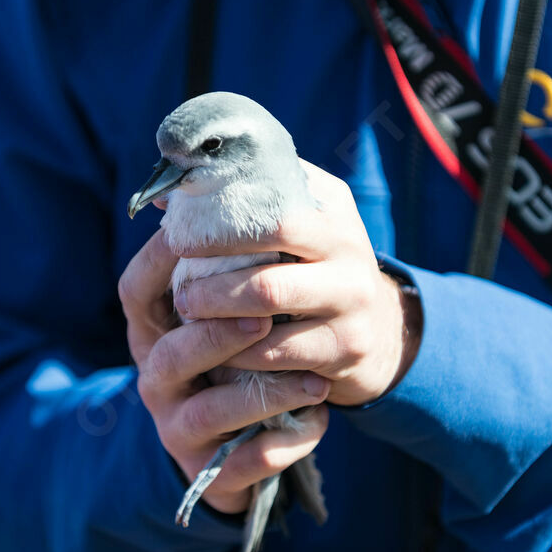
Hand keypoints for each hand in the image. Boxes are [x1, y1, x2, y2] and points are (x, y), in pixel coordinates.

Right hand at [119, 229, 330, 514]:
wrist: (244, 434)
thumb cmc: (241, 344)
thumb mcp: (226, 297)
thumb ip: (229, 245)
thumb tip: (230, 171)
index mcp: (155, 327)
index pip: (136, 289)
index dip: (163, 261)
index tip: (205, 234)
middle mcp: (157, 375)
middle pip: (170, 354)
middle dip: (217, 334)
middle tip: (266, 315)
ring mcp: (178, 426)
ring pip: (208, 413)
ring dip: (264, 395)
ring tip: (317, 380)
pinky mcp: (210, 470)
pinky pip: (244, 464)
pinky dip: (284, 445)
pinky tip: (320, 423)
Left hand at [172, 160, 421, 406]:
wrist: (383, 329)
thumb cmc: (319, 269)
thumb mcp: (299, 226)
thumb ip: (248, 204)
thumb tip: (168, 199)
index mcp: (330, 208)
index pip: (269, 202)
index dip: (218, 221)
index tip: (179, 236)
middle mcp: (348, 247)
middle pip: (268, 251)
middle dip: (213, 277)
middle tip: (182, 290)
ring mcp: (352, 298)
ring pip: (267, 300)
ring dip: (217, 314)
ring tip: (190, 315)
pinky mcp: (348, 346)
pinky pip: (276, 351)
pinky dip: (239, 352)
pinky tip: (218, 352)